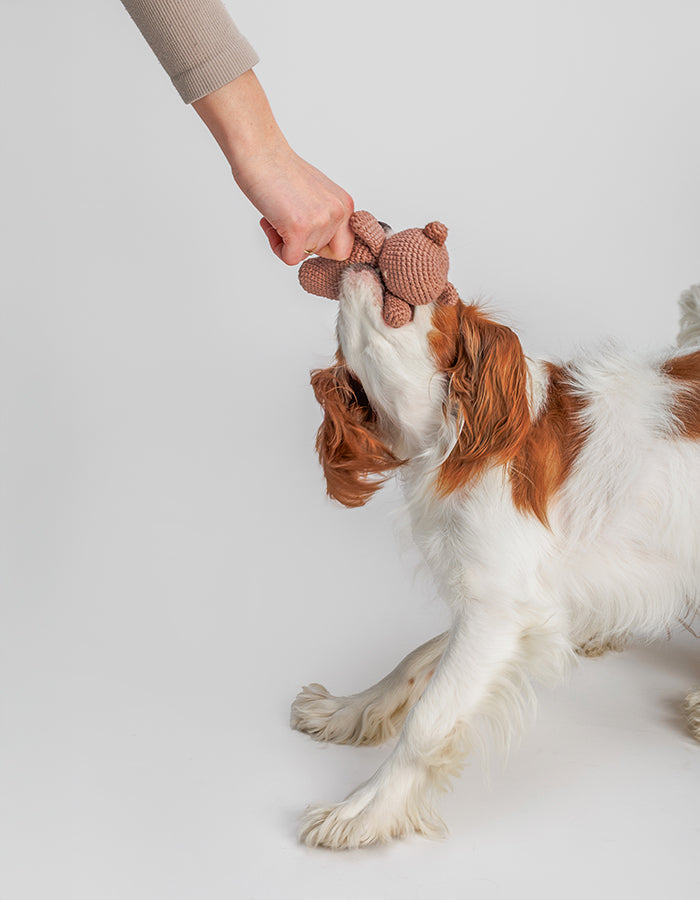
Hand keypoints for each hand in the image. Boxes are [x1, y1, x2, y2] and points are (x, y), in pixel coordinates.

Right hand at [193, 71, 353, 264]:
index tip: (305, 231)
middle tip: (286, 217)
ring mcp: (321, 220)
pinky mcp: (300, 227)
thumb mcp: (317, 196)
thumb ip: (325, 219)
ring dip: (285, 240)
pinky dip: (276, 247)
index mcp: (344, 205)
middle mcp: (338, 213)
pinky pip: (289, 258)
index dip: (321, 245)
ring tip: (277, 212)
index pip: (343, 248)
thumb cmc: (280, 172)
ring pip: (303, 255)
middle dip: (301, 241)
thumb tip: (322, 246)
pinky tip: (271, 222)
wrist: (260, 153)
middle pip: (322, 253)